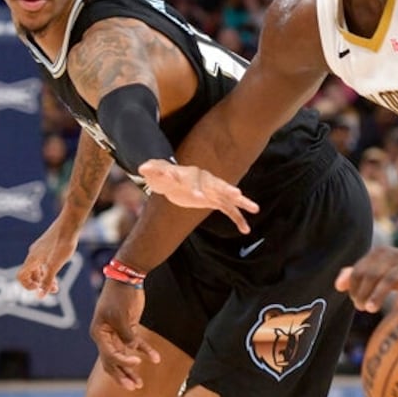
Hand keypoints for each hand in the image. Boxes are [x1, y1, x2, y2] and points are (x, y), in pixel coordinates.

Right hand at [17, 219, 77, 297]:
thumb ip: (47, 281)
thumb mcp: (55, 265)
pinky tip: (59, 269)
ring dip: (45, 278)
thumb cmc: (62, 243)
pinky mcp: (47, 246)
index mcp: (32, 259)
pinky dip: (49, 269)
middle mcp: (33, 254)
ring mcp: (40, 250)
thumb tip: (40, 297)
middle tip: (54, 289)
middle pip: (30, 274)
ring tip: (57, 285)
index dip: (28, 286)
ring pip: (38, 268)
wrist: (70, 224)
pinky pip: (43, 261)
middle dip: (40, 284)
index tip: (40, 289)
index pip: (20, 277)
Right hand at [89, 280, 160, 389]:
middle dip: (122, 376)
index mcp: (99, 334)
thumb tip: (131, 351)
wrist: (127, 277)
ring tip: (140, 384)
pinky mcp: (128, 328)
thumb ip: (126, 336)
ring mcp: (116, 333)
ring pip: (123, 356)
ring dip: (131, 369)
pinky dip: (145, 351)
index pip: (109, 355)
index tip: (137, 362)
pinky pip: (135, 344)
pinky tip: (155, 359)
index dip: (123, 361)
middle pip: (112, 362)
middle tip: (134, 388)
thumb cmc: (121, 295)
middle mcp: (105, 336)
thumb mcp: (122, 316)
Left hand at [138, 159, 259, 233]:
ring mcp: (213, 191)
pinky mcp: (215, 200)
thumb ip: (150, 168)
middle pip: (219, 185)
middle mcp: (206, 181)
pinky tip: (246, 229)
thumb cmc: (163, 174)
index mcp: (192, 174)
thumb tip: (142, 167)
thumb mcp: (155, 171)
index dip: (197, 189)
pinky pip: (229, 210)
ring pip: (229, 197)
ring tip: (255, 209)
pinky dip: (237, 218)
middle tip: (237, 195)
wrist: (172, 178)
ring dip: (241, 202)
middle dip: (228, 190)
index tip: (199, 198)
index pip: (195, 181)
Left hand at [335, 246, 397, 311]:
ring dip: (377, 295)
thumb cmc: (396, 272)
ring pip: (390, 279)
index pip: (359, 270)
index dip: (353, 287)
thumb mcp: (376, 270)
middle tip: (361, 307)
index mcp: (378, 253)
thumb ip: (356, 275)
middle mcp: (392, 255)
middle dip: (362, 292)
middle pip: (372, 274)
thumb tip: (338, 286)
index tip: (354, 301)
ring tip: (369, 309)